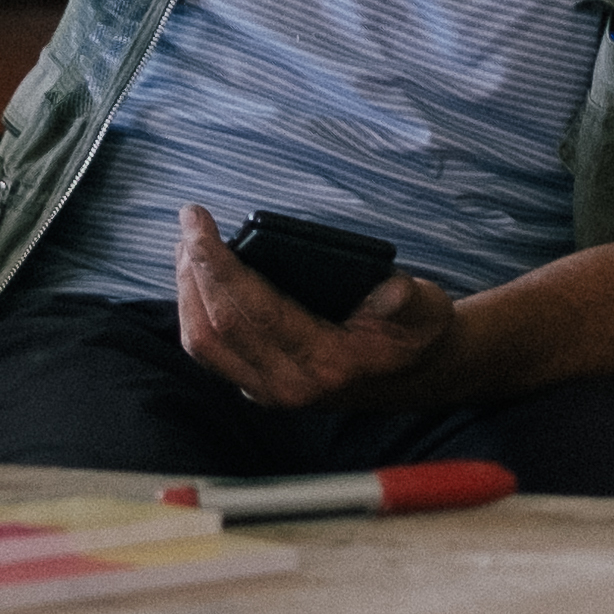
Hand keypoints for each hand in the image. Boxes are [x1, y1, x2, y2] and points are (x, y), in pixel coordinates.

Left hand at [175, 205, 457, 410]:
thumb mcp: (426, 309)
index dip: (217, 264)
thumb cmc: (413, 332)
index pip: (255, 312)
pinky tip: (198, 275)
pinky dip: (195, 309)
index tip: (197, 223)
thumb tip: (391, 290)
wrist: (413, 375)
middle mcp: (290, 384)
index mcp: (328, 362)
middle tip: (189, 224)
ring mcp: (269, 391)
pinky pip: (210, 351)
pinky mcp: (256, 385)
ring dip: (187, 290)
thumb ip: (409, 300)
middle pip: (216, 327)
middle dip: (193, 270)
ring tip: (188, 245)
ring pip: (204, 344)